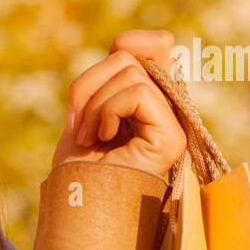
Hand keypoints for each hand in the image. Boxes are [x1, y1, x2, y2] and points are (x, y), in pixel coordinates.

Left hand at [51, 30, 187, 179]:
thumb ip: (109, 77)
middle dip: (89, 82)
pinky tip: (101, 138)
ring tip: (87, 137)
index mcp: (150, 99)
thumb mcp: (86, 109)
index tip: (93, 84)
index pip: (157, 43)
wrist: (75, 207)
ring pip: (131, 70)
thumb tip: (125, 44)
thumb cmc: (77, 167)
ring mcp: (173, 122)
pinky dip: (107, 111)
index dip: (127, 42)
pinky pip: (137, 92)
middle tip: (76, 121)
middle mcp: (167, 108)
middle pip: (134, 52)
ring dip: (93, 104)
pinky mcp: (172, 136)